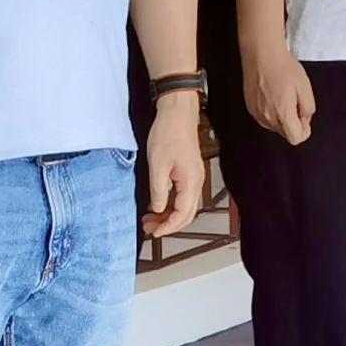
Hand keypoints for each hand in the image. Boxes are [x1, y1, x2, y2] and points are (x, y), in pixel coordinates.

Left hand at [142, 95, 206, 237]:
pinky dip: (171, 204)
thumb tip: (157, 209)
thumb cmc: (168, 134)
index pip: (182, 214)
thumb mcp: (157, 165)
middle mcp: (196, 182)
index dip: (168, 227)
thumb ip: (158, 191)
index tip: (154, 233)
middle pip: (187, 213)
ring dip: (169, 214)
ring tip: (150, 218)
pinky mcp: (189, 171)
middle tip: (149, 228)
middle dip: (168, 224)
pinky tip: (157, 203)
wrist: (177, 113)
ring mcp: (194, 176)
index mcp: (190, 182)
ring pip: (185, 205)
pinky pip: (183, 195)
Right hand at [244, 45, 316, 144]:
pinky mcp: (249, 107)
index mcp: (282, 114)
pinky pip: (264, 118)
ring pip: (274, 126)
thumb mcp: (305, 88)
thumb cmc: (284, 68)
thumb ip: (308, 109)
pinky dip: (272, 112)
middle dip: (294, 123)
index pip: (295, 139)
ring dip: (282, 117)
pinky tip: (274, 95)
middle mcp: (267, 118)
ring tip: (284, 96)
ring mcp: (256, 113)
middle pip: (285, 133)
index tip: (305, 117)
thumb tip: (304, 119)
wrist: (261, 55)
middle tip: (296, 102)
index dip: (304, 130)